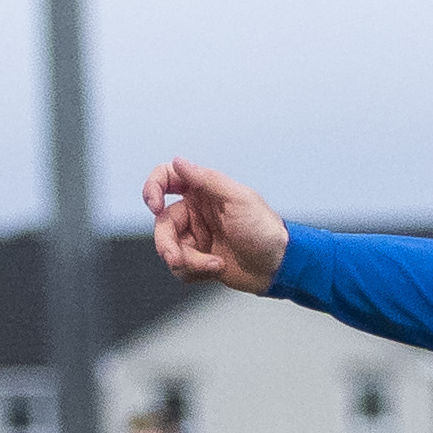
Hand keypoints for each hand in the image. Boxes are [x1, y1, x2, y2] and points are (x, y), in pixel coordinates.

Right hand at [145, 157, 288, 292]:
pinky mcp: (200, 259)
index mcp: (203, 192)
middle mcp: (196, 212)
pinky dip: (195, 271)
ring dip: (187, 261)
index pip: (166, 179)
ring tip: (213, 265)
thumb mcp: (239, 199)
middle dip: (167, 244)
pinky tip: (217, 268)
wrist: (279, 266)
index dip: (152, 188)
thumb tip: (178, 161)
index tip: (155, 206)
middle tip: (176, 258)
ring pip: (169, 248)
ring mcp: (197, 236)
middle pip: (162, 223)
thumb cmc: (265, 230)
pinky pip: (180, 266)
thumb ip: (207, 179)